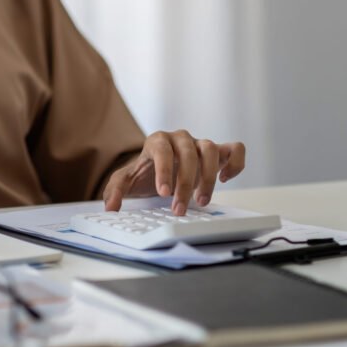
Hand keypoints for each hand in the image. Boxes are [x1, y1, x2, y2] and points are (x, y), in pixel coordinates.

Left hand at [102, 130, 245, 214]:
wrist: (160, 171)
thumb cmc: (145, 174)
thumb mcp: (127, 182)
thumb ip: (115, 190)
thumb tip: (111, 207)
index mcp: (157, 141)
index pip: (162, 149)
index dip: (164, 170)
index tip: (164, 193)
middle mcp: (180, 138)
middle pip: (188, 153)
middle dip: (186, 183)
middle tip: (180, 208)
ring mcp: (200, 143)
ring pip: (211, 149)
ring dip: (208, 177)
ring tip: (201, 201)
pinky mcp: (218, 151)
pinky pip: (234, 149)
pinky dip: (235, 162)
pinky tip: (226, 178)